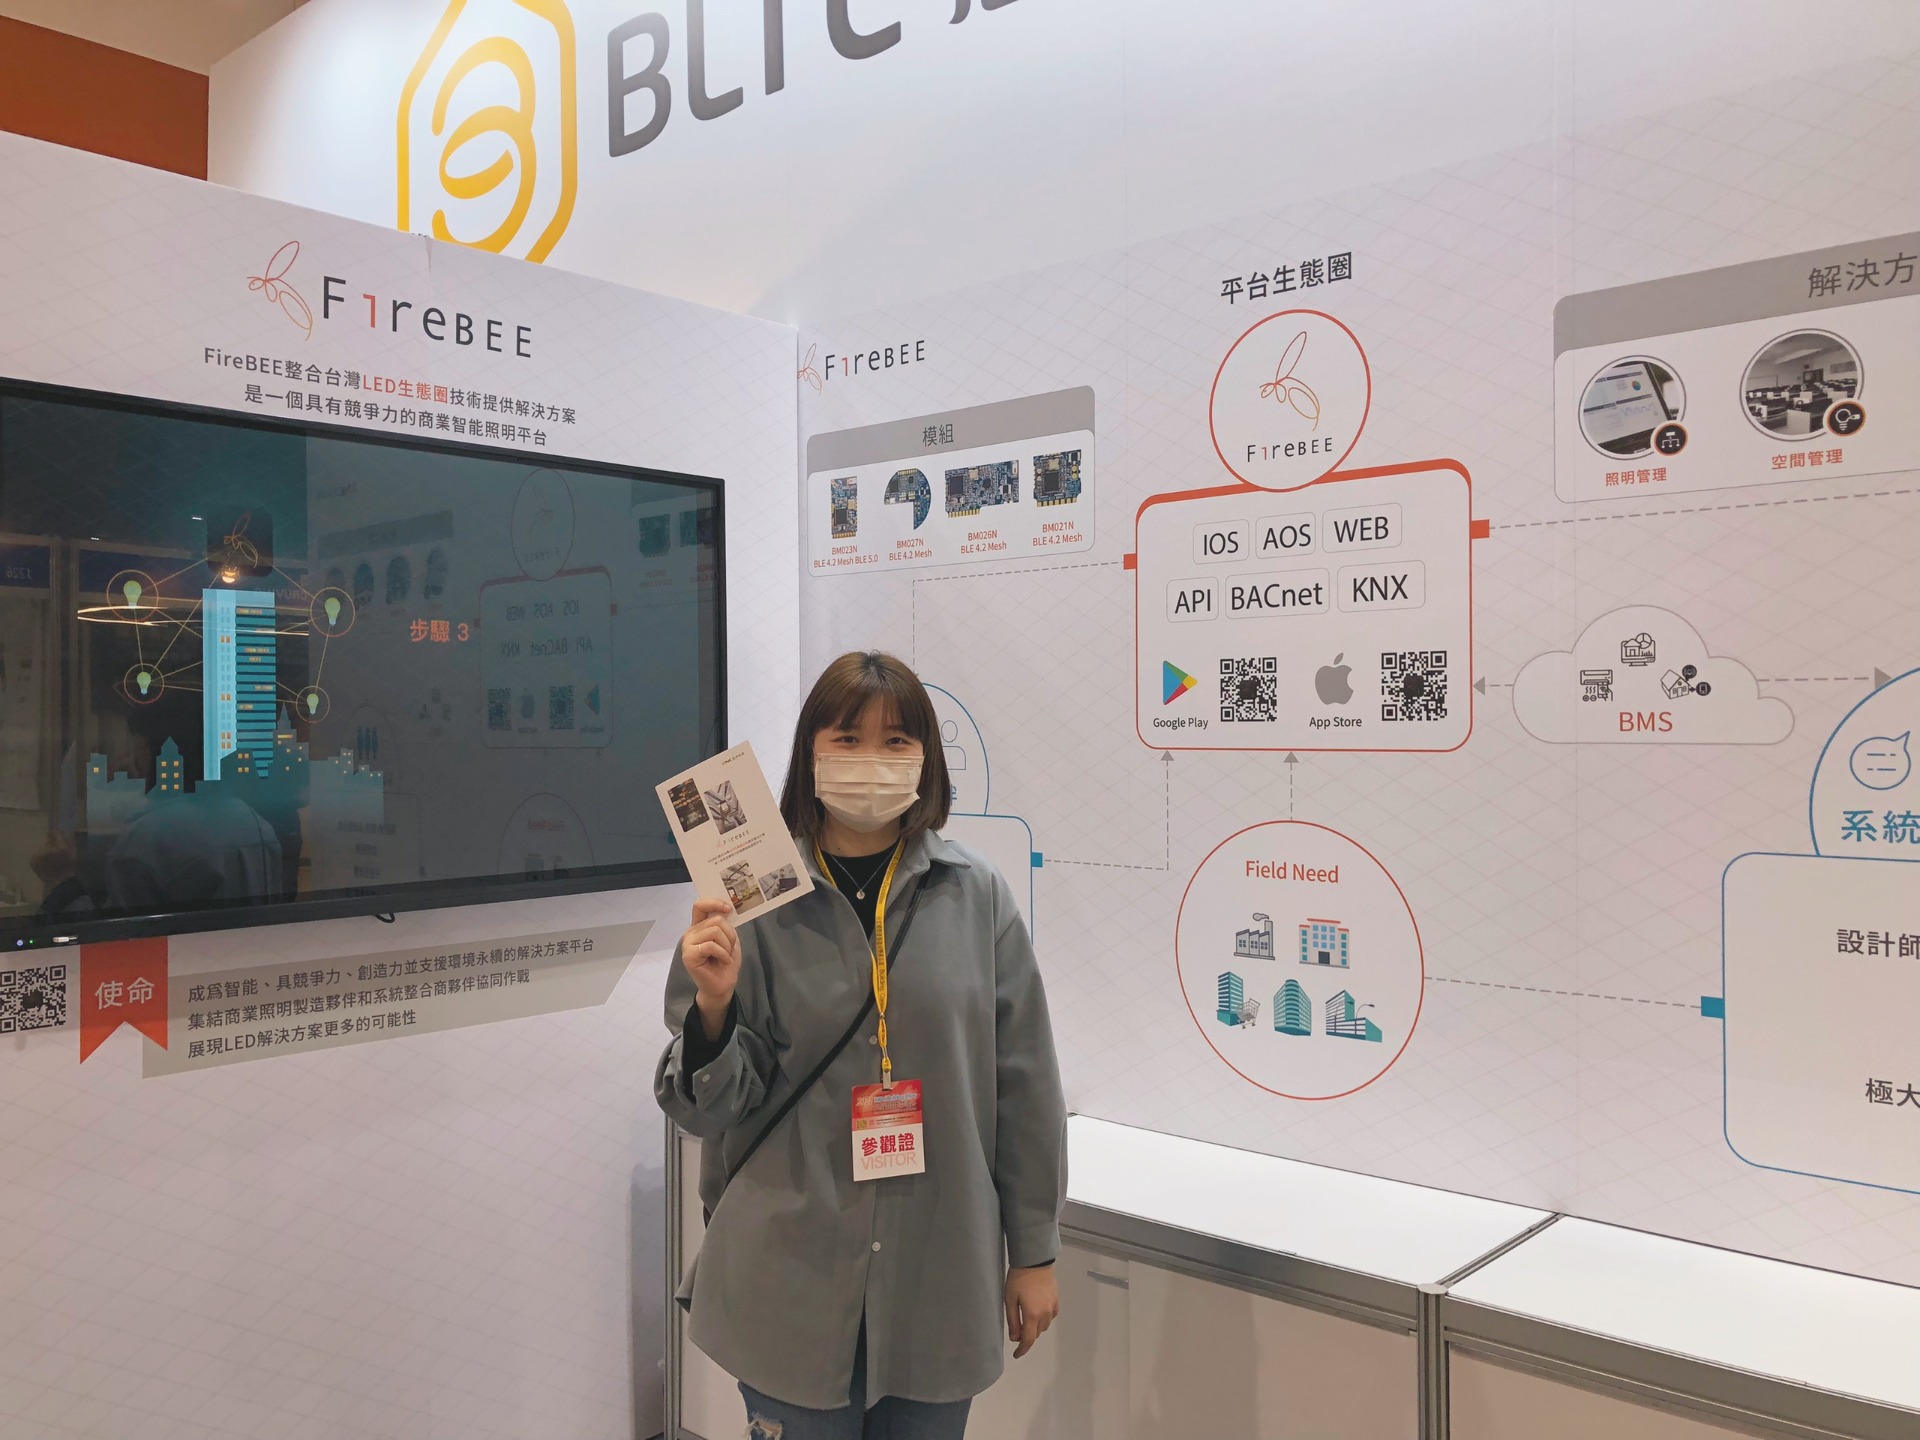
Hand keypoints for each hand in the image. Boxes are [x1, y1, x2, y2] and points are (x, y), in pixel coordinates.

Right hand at [680, 897, 739, 1038]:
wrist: (722, 986)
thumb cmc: (725, 963)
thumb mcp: (729, 939)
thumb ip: (725, 924)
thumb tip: (727, 909)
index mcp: (699, 926)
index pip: (700, 906)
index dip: (714, 903)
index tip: (728, 909)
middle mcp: (691, 933)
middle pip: (715, 920)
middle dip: (730, 935)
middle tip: (729, 949)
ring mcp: (688, 944)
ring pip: (715, 931)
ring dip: (727, 945)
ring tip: (725, 956)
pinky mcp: (688, 955)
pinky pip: (711, 945)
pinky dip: (723, 954)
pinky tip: (722, 961)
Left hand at [1004, 1265, 1059, 1358]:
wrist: (1034, 1260)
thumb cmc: (1018, 1278)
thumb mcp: (1010, 1299)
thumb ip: (1012, 1320)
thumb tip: (1015, 1338)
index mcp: (1032, 1315)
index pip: (1028, 1340)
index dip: (1022, 1350)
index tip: (1016, 1354)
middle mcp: (1045, 1314)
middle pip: (1036, 1333)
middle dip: (1026, 1335)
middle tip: (1016, 1330)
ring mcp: (1052, 1306)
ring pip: (1044, 1326)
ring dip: (1035, 1327)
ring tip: (1025, 1318)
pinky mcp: (1056, 1299)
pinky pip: (1051, 1316)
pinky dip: (1043, 1318)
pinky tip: (1037, 1311)